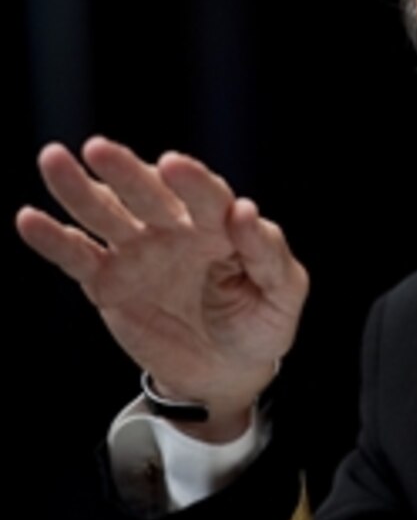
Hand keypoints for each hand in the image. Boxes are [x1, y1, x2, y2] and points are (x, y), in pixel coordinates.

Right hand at [15, 137, 308, 440]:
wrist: (226, 370)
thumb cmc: (262, 323)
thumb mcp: (283, 292)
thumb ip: (267, 253)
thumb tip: (245, 210)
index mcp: (221, 224)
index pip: (206, 194)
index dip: (190, 180)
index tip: (172, 165)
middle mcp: (176, 227)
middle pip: (148, 193)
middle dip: (125, 171)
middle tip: (100, 149)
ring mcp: (139, 251)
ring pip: (104, 213)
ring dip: (78, 188)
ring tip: (53, 159)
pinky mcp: (108, 282)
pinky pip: (77, 257)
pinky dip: (54, 239)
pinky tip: (29, 219)